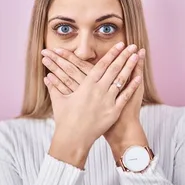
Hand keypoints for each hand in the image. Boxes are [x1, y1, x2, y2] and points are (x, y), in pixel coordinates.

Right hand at [43, 42, 142, 167]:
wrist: (73, 139)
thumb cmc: (65, 120)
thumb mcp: (59, 101)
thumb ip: (54, 87)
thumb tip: (46, 77)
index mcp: (86, 86)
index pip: (101, 66)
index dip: (111, 54)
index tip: (119, 45)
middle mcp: (98, 91)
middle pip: (114, 69)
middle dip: (124, 56)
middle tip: (132, 46)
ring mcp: (107, 101)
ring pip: (121, 80)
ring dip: (129, 67)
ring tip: (137, 56)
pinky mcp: (113, 112)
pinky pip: (125, 96)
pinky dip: (132, 86)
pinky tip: (138, 77)